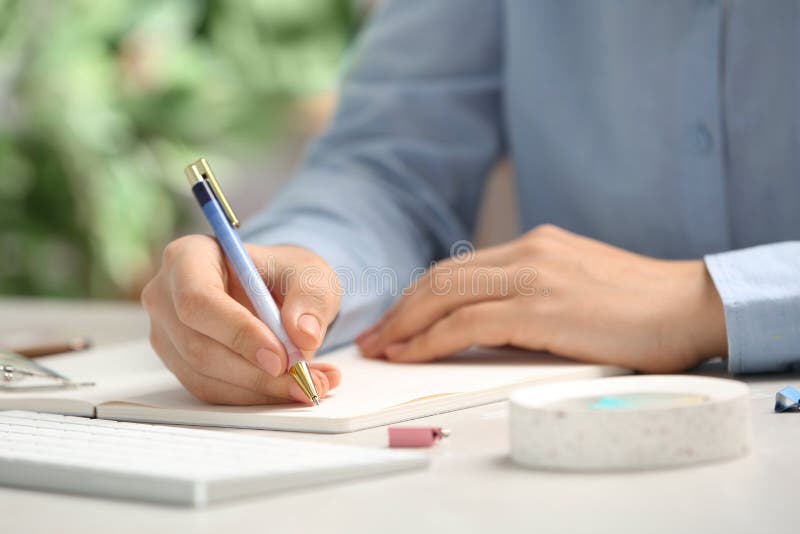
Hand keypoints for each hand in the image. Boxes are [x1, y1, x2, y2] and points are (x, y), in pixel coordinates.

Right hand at [141, 235, 341, 404]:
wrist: (277, 293)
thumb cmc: (285, 275)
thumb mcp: (310, 273)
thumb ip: (311, 298)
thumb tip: (304, 334)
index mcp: (188, 256)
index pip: (198, 299)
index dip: (237, 333)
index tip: (281, 357)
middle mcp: (166, 296)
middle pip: (198, 345)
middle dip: (256, 372)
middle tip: (304, 379)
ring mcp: (167, 334)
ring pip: (204, 375)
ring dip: (260, 389)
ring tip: (311, 383)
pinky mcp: (180, 364)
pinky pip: (212, 391)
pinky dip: (254, 396)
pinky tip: (290, 388)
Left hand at [357, 225, 726, 372]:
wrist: (690, 305)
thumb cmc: (640, 306)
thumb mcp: (576, 285)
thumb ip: (532, 294)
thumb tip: (487, 323)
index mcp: (534, 245)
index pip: (458, 268)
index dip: (419, 296)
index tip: (397, 320)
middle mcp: (527, 252)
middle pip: (441, 278)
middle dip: (400, 310)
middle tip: (375, 336)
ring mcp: (532, 276)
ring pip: (444, 296)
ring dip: (405, 324)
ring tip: (381, 349)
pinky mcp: (541, 308)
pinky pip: (467, 323)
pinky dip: (430, 340)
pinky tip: (411, 355)